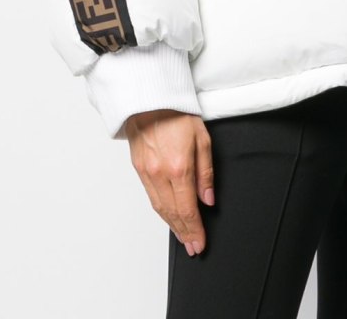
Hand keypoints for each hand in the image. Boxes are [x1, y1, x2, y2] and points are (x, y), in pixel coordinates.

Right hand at [125, 109, 214, 256]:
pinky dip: (161, 211)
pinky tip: (168, 216)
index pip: (187, 209)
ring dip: (172, 225)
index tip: (200, 242)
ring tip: (183, 237)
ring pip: (159, 208)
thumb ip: (206, 172)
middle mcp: (160, 174)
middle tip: (193, 247)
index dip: (194, 229)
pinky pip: (150, 196)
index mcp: (179, 167)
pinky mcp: (138, 168)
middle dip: (184, 233)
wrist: (150, 99)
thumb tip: (208, 199)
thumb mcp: (202, 138)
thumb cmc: (178, 113)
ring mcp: (146, 172)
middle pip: (172, 213)